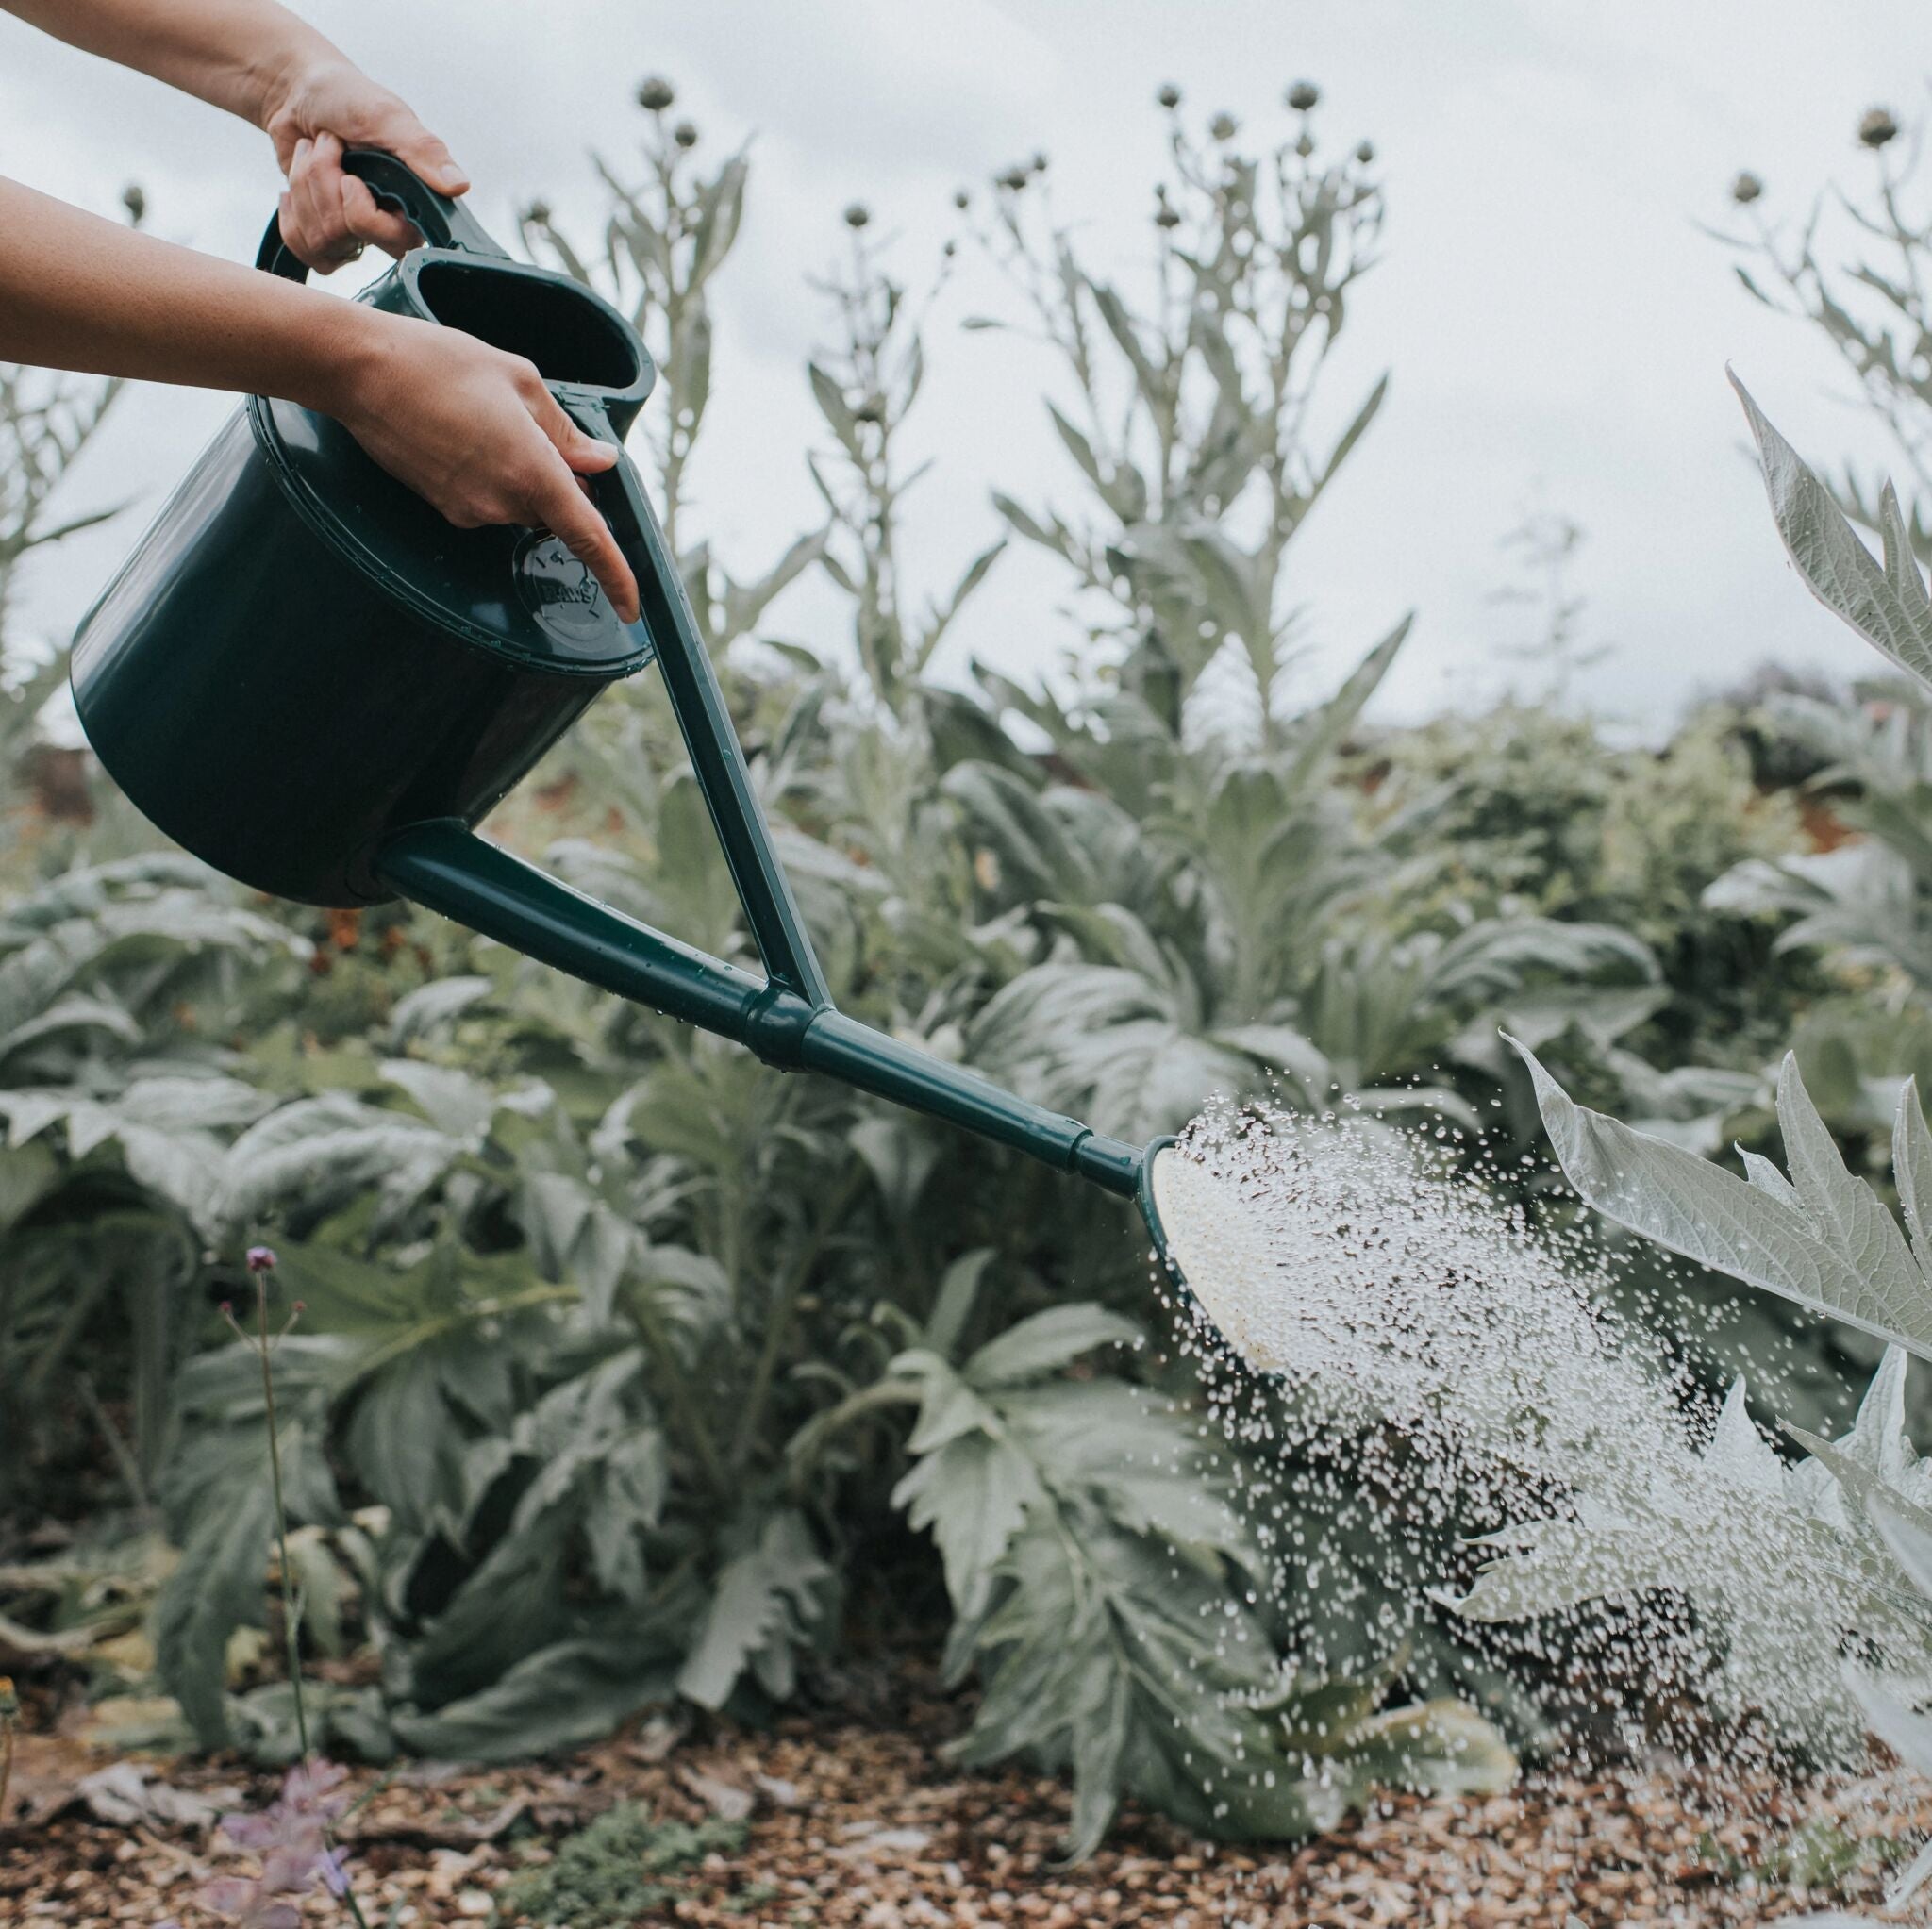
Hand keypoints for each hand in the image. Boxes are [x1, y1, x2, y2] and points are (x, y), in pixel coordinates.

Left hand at [262, 59, 468, 272]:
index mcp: (415, 203)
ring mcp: (353, 235)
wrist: (298, 93)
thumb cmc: (346, 98)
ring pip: (317, 238)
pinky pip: (301, 247)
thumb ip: (422, 150)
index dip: (360, 211)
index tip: (349, 176)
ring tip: (315, 155)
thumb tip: (459, 186)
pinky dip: (290, 210)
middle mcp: (388, 226)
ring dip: (303, 184)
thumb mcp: (385, 116)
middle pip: (344, 237)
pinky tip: (298, 186)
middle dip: (321, 185)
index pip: (394, 242)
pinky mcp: (323, 237)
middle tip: (328, 150)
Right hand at [326, 311, 640, 621]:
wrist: (360, 371)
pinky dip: (491, 475)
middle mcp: (503, 502)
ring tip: (484, 417)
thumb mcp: (520, 380)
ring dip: (521, 473)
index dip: (615, 575)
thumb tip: (600, 462)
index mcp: (532, 470)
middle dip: (559, 481)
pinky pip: (488, 500)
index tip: (631, 607)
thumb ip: (566, 431)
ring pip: (520, 504)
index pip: (587, 536)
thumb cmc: (440, 363)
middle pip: (554, 511)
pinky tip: (463, 432)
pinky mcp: (444, 509)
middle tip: (535, 426)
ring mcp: (470, 510)